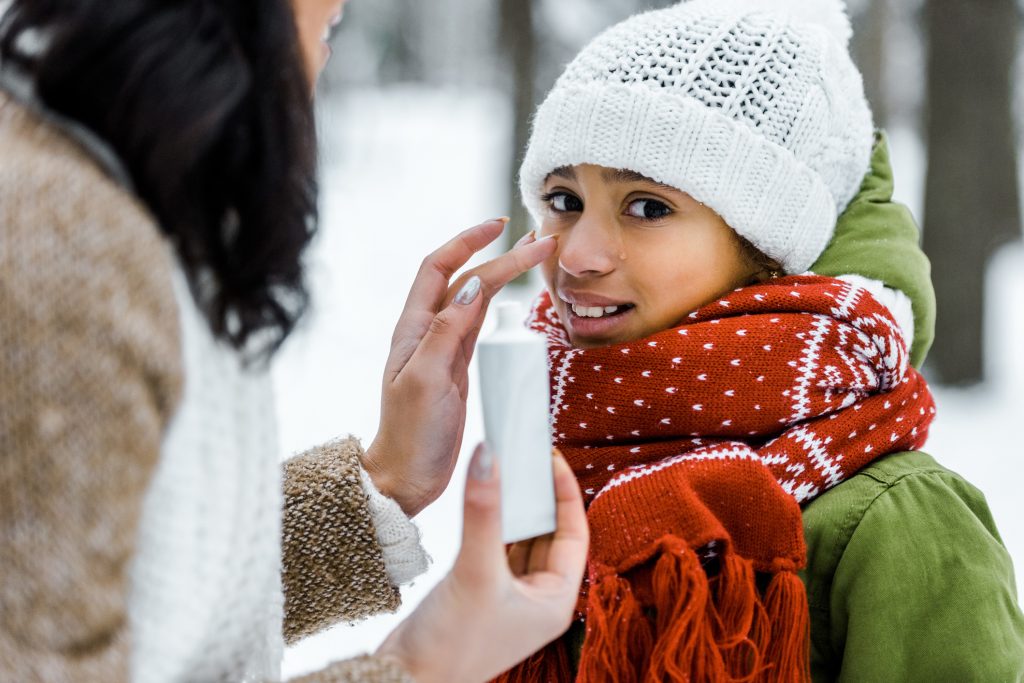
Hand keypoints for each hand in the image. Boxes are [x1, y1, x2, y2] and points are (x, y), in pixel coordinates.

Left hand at [363, 219, 556, 515]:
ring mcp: (446, 349)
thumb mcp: (425, 381)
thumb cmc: (409, 434)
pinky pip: (482, 325)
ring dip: (503, 274)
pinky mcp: (460, 368)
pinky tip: (515, 295)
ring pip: (476, 299)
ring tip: (534, 255)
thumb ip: (446, 332)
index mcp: (413, 329)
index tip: (500, 228)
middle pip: (465, 278)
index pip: (439, 268)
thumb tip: (471, 284)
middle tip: (540, 241)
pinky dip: (500, 304)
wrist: (407, 476)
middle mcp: (428, 332)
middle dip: (500, 255)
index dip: (467, 241)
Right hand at [377, 445, 588, 682]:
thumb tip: (488, 456)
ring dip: (514, 509)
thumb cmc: (451, 644)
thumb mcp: (474, 571)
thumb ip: (483, 513)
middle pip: (548, 534)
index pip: (574, 534)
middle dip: (538, 497)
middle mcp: (537, 599)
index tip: (550, 458)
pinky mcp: (481, 594)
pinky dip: (491, 524)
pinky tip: (481, 501)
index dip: (565, 493)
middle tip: (523, 458)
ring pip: (520, 540)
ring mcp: (509, 597)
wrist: (405, 680)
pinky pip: (495, 548)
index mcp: (556, 601)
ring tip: (504, 470)